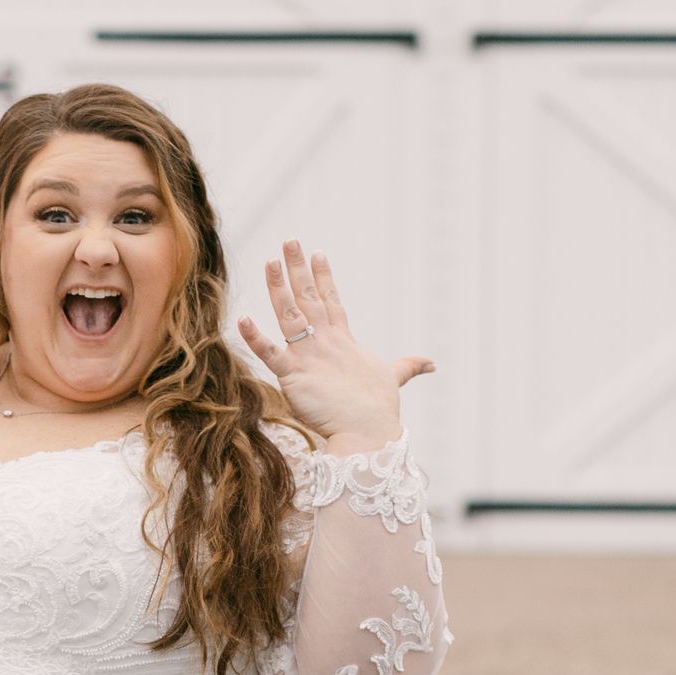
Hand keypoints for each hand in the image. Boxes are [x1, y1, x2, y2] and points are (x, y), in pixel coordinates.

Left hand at [237, 241, 432, 452]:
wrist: (369, 432)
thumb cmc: (379, 410)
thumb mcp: (393, 378)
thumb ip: (408, 366)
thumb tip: (432, 363)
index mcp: (344, 341)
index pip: (332, 301)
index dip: (323, 277)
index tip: (317, 253)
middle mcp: (326, 342)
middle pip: (309, 298)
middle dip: (299, 268)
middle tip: (289, 241)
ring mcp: (309, 357)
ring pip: (290, 315)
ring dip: (278, 288)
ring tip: (271, 262)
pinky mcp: (295, 376)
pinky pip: (270, 354)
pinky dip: (255, 338)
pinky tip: (243, 319)